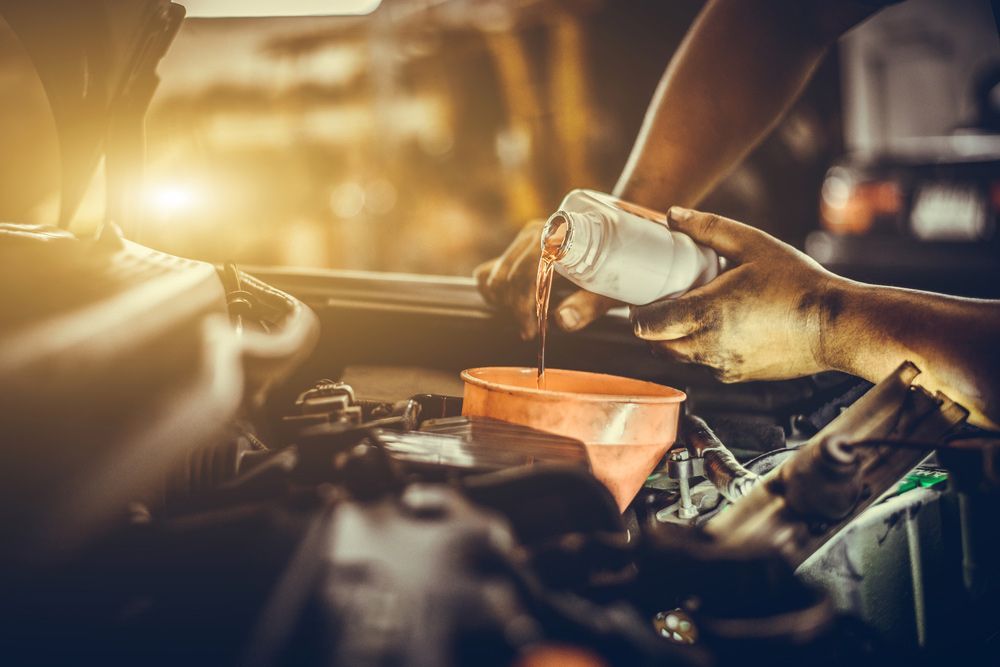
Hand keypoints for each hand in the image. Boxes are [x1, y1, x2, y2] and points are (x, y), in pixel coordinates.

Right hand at [474, 220, 617, 339]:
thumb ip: (586, 306)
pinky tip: (511, 304)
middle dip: (516, 308)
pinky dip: (494, 292)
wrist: (617, 248)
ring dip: (505, 302)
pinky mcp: (515, 250)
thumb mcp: (607, 292)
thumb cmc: (616, 272)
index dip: (523, 304)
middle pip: (507, 276)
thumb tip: (562, 320)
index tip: (529, 330)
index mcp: (557, 238)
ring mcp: (523, 240)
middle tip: (530, 330)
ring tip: (526, 318)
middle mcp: (536, 234)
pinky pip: (488, 272)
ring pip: (494, 276)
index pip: (526, 271)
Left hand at [630, 207, 844, 381]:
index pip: (647, 326)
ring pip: (681, 358)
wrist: (837, 326)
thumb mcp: (753, 244)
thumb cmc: (797, 283)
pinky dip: (704, 350)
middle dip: (652, 329)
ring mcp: (723, 366)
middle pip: (657, 347)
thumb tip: (673, 216)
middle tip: (662, 304)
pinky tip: (722, 327)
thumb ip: (709, 229)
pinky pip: (707, 365)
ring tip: (692, 312)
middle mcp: (708, 347)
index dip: (638, 314)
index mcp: (705, 314)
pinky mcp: (739, 376)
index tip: (643, 299)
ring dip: (677, 340)